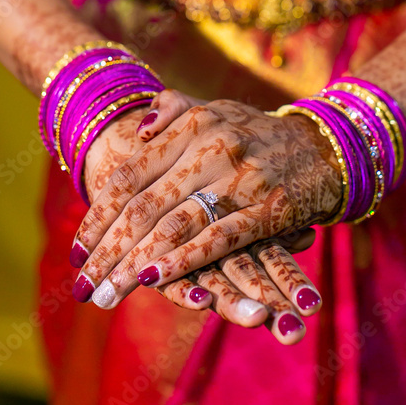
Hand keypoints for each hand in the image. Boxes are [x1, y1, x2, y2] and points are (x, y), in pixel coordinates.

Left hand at [72, 99, 340, 335]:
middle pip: (145, 207)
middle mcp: (211, 148)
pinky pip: (219, 238)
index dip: (98, 217)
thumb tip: (135, 130)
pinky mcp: (269, 207)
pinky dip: (184, 261)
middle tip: (83, 288)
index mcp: (192, 125)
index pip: (130, 176)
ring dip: (135, 265)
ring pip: (175, 226)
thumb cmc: (259, 132)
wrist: (328, 144)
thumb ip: (171, 111)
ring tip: (108, 295)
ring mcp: (241, 178)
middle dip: (109, 253)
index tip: (76, 253)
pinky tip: (156, 281)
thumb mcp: (214, 109)